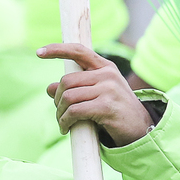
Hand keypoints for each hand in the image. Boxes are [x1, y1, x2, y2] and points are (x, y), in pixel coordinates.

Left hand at [38, 43, 152, 145]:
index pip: (78, 51)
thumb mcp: (96, 95)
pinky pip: (74, 111)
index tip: (38, 52)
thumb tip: (49, 88)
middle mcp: (107, 74)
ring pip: (68, 97)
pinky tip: (66, 129)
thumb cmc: (115, 111)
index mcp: (105, 67)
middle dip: (57, 99)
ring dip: (60, 113)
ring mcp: (108, 89)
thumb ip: (75, 89)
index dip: (57, 49)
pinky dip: (65, 121)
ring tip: (62, 123)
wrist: (140, 129)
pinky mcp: (106, 106)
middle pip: (66, 81)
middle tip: (59, 113)